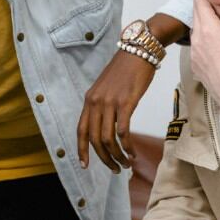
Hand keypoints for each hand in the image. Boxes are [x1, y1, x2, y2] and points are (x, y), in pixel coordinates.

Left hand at [77, 50, 156, 171]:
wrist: (139, 50)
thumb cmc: (125, 70)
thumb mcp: (106, 88)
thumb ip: (102, 105)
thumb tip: (104, 126)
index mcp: (89, 100)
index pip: (80, 130)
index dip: (81, 150)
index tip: (85, 165)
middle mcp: (96, 102)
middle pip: (94, 139)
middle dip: (103, 158)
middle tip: (114, 168)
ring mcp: (110, 102)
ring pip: (108, 139)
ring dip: (117, 155)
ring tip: (125, 163)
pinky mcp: (126, 102)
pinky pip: (123, 131)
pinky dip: (127, 146)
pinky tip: (133, 153)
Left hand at [190, 0, 219, 110]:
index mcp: (208, 30)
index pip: (199, 1)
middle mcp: (197, 40)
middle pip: (197, 14)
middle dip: (202, 3)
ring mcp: (194, 54)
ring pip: (196, 30)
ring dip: (204, 21)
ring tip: (214, 13)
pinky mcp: (196, 65)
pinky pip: (197, 45)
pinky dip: (204, 37)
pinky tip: (215, 38)